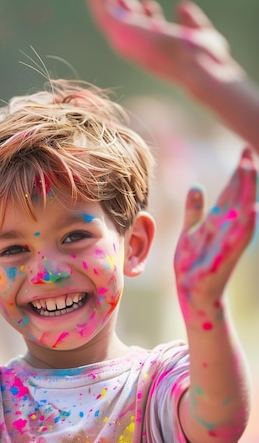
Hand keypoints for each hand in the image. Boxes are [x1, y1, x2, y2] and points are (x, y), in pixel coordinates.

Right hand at [86, 0, 234, 85]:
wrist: (198, 66)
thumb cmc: (205, 58)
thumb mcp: (200, 34)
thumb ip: (191, 22)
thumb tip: (181, 6)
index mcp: (155, 50)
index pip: (145, 32)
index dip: (146, 16)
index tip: (148, 4)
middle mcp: (138, 47)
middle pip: (124, 24)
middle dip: (121, 6)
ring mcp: (127, 40)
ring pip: (107, 15)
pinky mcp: (120, 30)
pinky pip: (103, 8)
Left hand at [174, 147, 256, 317]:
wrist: (191, 291)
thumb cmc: (192, 264)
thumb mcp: (190, 231)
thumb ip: (194, 210)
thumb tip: (196, 186)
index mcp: (218, 220)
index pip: (231, 191)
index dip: (237, 172)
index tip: (244, 152)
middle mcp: (227, 226)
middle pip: (238, 195)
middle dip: (244, 174)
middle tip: (248, 152)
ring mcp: (228, 240)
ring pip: (241, 210)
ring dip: (246, 190)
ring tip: (250, 168)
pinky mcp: (226, 255)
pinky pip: (239, 238)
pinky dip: (246, 223)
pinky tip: (253, 209)